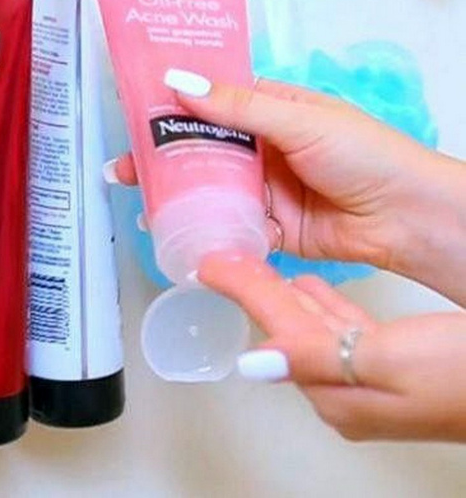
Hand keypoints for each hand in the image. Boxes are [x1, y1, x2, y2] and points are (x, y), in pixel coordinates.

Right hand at [108, 74, 465, 305]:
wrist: (405, 217)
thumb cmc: (364, 154)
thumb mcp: (298, 120)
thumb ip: (238, 107)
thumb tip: (180, 82)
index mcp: (269, 110)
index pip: (211, 101)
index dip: (173, 106)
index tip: (134, 113)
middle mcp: (261, 147)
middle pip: (201, 148)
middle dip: (162, 157)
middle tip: (124, 166)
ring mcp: (262, 188)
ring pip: (208, 187)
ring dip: (176, 192)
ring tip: (138, 197)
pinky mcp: (267, 225)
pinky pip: (227, 223)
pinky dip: (203, 226)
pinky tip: (173, 228)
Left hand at [198, 253, 465, 442]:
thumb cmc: (463, 373)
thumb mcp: (390, 363)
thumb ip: (315, 357)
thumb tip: (254, 365)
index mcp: (339, 393)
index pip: (278, 332)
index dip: (244, 292)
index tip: (212, 264)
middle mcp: (346, 394)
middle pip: (289, 332)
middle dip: (259, 294)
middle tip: (231, 257)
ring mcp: (371, 383)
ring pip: (315, 330)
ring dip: (288, 300)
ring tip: (263, 269)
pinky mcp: (394, 369)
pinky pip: (344, 332)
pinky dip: (325, 307)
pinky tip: (313, 288)